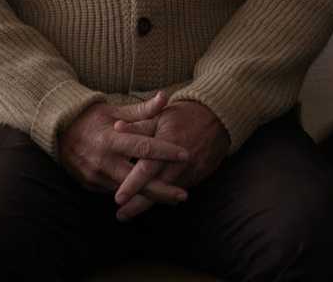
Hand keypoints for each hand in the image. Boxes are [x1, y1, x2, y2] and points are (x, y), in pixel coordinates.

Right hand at [56, 92, 190, 202]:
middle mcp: (103, 161)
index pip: (143, 147)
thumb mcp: (116, 110)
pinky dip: (132, 193)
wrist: (58, 129)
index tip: (186, 155)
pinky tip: (149, 196)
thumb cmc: (92, 117)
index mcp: (111, 139)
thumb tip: (165, 96)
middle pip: (136, 180)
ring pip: (127, 191)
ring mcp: (95, 176)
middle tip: (184, 195)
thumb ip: (142, 109)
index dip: (165, 152)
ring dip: (149, 195)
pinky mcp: (90, 185)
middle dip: (161, 190)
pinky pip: (115, 191)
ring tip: (173, 198)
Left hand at [112, 100, 230, 220]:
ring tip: (128, 213)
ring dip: (148, 203)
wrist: (216, 118)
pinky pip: (178, 189)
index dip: (132, 185)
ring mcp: (190, 171)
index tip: (118, 199)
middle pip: (156, 188)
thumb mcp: (160, 116)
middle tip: (120, 216)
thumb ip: (139, 126)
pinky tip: (149, 202)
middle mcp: (179, 162)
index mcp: (167, 144)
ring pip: (167, 193)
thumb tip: (116, 127)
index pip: (147, 169)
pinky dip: (164, 197)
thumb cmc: (183, 116)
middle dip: (138, 204)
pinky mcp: (197, 176)